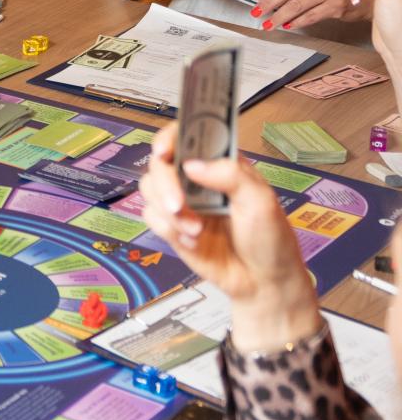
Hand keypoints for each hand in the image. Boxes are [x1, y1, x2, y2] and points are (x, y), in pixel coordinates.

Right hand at [137, 125, 322, 351]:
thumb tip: (191, 165)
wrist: (263, 282)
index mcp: (219, 164)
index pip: (186, 137)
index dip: (170, 137)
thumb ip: (231, 176)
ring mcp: (182, 203)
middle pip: (159, 164)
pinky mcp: (171, 227)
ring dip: (168, 211)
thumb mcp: (261, 202)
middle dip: (165, 184)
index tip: (164, 150)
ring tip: (196, 231)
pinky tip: (193, 242)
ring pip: (149, 190)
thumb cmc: (270, 238)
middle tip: (180, 205)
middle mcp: (195, 179)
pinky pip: (151, 218)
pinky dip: (168, 229)